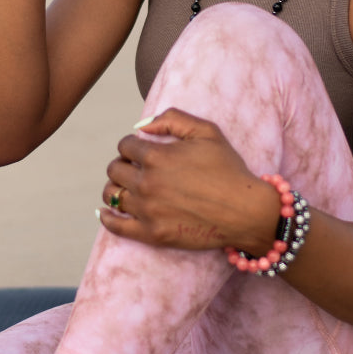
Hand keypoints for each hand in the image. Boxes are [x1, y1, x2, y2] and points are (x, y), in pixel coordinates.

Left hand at [97, 108, 280, 253]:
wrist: (245, 211)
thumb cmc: (228, 169)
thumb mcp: (206, 132)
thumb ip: (172, 119)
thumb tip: (141, 126)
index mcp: (156, 156)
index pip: (125, 146)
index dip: (132, 145)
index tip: (141, 150)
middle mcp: (147, 183)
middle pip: (114, 169)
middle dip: (122, 164)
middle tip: (134, 168)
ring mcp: (147, 211)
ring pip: (112, 194)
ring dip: (115, 187)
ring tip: (124, 186)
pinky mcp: (152, 234)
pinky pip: (116, 226)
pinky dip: (107, 217)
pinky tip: (107, 211)